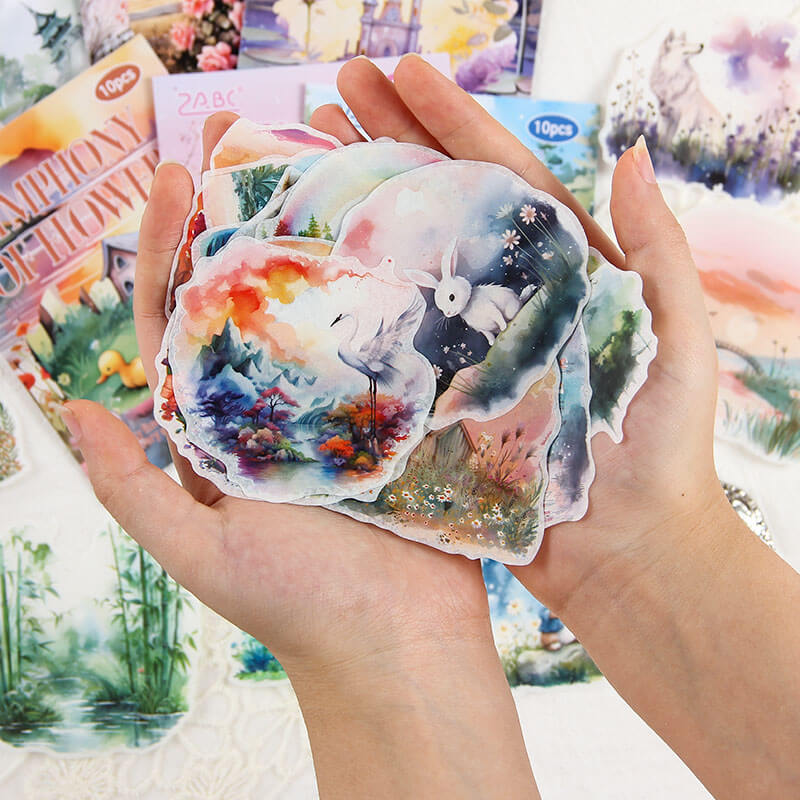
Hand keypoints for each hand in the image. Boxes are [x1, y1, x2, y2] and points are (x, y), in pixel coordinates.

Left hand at [63, 112, 537, 797]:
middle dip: (243, 217)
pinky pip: (387, 338)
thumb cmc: (299, 607)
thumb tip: (72, 409)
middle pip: (252, 294)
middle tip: (249, 136)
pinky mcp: (400, 411)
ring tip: (323, 163)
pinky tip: (391, 236)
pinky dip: (384, 288)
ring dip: (316, 238)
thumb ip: (136, 488)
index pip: (181, 322)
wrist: (398, 644)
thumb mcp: (198, 553)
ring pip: (322, 305)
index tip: (173, 174)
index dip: (170, 249)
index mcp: (219, 428)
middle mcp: (276, 403)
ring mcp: (341, 400)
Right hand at [311, 55, 727, 614]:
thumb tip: (632, 152)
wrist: (627, 552)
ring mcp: (463, 350)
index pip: (498, 180)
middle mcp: (502, 301)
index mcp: (558, 272)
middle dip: (388, 147)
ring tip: (302, 163)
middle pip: (436, 210)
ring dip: (355, 215)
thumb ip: (656, 252)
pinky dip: (349, 311)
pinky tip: (307, 277)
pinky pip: (387, 349)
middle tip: (330, 98)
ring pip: (401, 270)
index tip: (401, 75)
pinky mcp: (438, 403)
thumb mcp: (674, 340)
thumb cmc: (662, 449)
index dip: (450, 123)